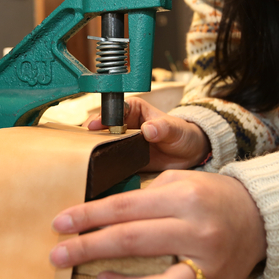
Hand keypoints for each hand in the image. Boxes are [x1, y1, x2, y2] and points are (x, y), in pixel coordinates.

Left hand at [49, 169, 266, 278]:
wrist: (262, 217)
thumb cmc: (212, 196)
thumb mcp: (179, 180)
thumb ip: (142, 194)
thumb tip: (94, 214)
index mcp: (186, 198)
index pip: (125, 207)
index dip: (88, 216)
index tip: (60, 222)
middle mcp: (199, 233)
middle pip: (133, 242)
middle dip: (88, 248)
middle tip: (58, 255)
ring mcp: (211, 269)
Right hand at [86, 97, 209, 170]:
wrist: (189, 154)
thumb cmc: (183, 134)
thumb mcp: (175, 129)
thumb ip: (162, 127)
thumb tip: (148, 129)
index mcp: (132, 109)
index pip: (112, 110)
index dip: (102, 117)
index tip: (95, 127)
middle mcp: (123, 124)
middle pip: (100, 128)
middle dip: (93, 136)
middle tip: (89, 146)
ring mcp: (121, 142)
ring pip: (101, 145)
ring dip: (96, 151)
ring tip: (91, 159)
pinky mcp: (123, 158)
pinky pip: (109, 161)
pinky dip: (104, 165)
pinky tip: (100, 170)